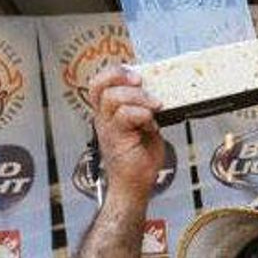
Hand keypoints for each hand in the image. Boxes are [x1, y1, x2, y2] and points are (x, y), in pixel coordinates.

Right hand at [88, 66, 164, 198]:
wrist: (135, 185)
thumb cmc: (140, 159)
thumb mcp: (147, 127)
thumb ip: (147, 111)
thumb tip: (159, 94)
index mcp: (108, 113)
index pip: (100, 84)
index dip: (115, 72)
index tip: (136, 73)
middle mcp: (103, 118)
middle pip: (98, 85)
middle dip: (121, 76)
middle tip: (141, 82)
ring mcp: (108, 128)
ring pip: (113, 98)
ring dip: (138, 97)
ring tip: (155, 106)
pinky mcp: (116, 139)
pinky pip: (125, 116)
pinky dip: (142, 114)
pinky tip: (151, 124)